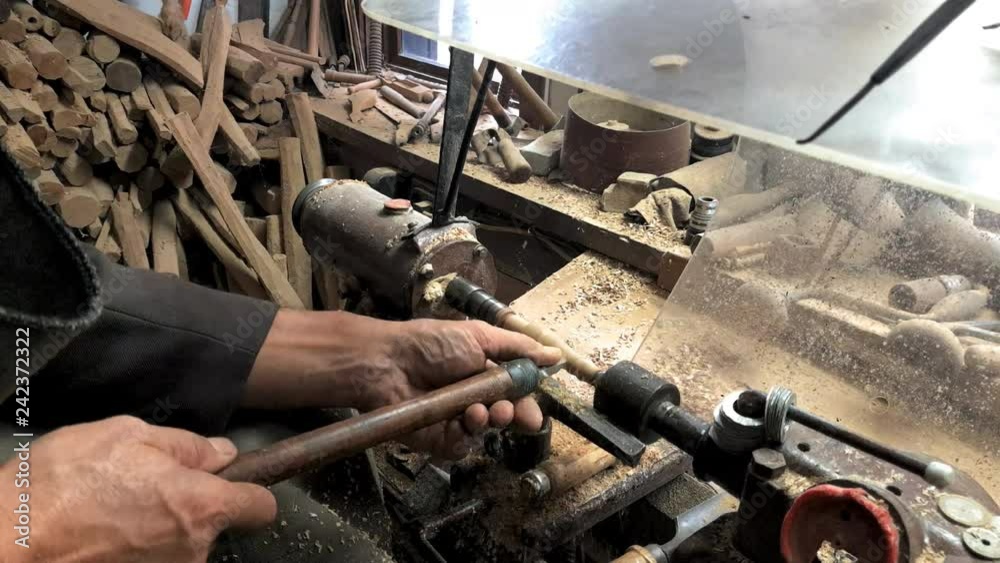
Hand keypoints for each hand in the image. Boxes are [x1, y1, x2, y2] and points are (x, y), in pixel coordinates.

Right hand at [0, 416, 275, 562]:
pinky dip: (135, 548)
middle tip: (143, 486)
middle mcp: (192, 551)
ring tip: (113, 510)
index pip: (259, 508)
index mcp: (200, 507)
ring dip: (158, 528)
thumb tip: (222, 454)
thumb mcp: (126, 436)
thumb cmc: (63, 483)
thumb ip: (186, 445)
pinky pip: (151, 560)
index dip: (249, 491)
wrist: (5, 542)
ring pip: (178, 545)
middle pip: (212, 526)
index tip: (231, 483)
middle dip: (188, 505)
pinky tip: (102, 532)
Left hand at [245, 310, 561, 458]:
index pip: (515, 392)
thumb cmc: (430, 344)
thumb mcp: (478, 337)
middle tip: (512, 411)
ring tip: (484, 410)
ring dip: (492, 420)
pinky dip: (469, 434)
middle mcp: (471, 397)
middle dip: (514, 413)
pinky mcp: (438, 440)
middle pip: (505, 415)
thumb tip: (554, 354)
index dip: (527, 400)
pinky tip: (466, 418)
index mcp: (482, 371)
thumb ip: (518, 348)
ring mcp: (454, 420)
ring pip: (487, 431)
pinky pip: (463, 446)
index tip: (537, 405)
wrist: (386, 364)